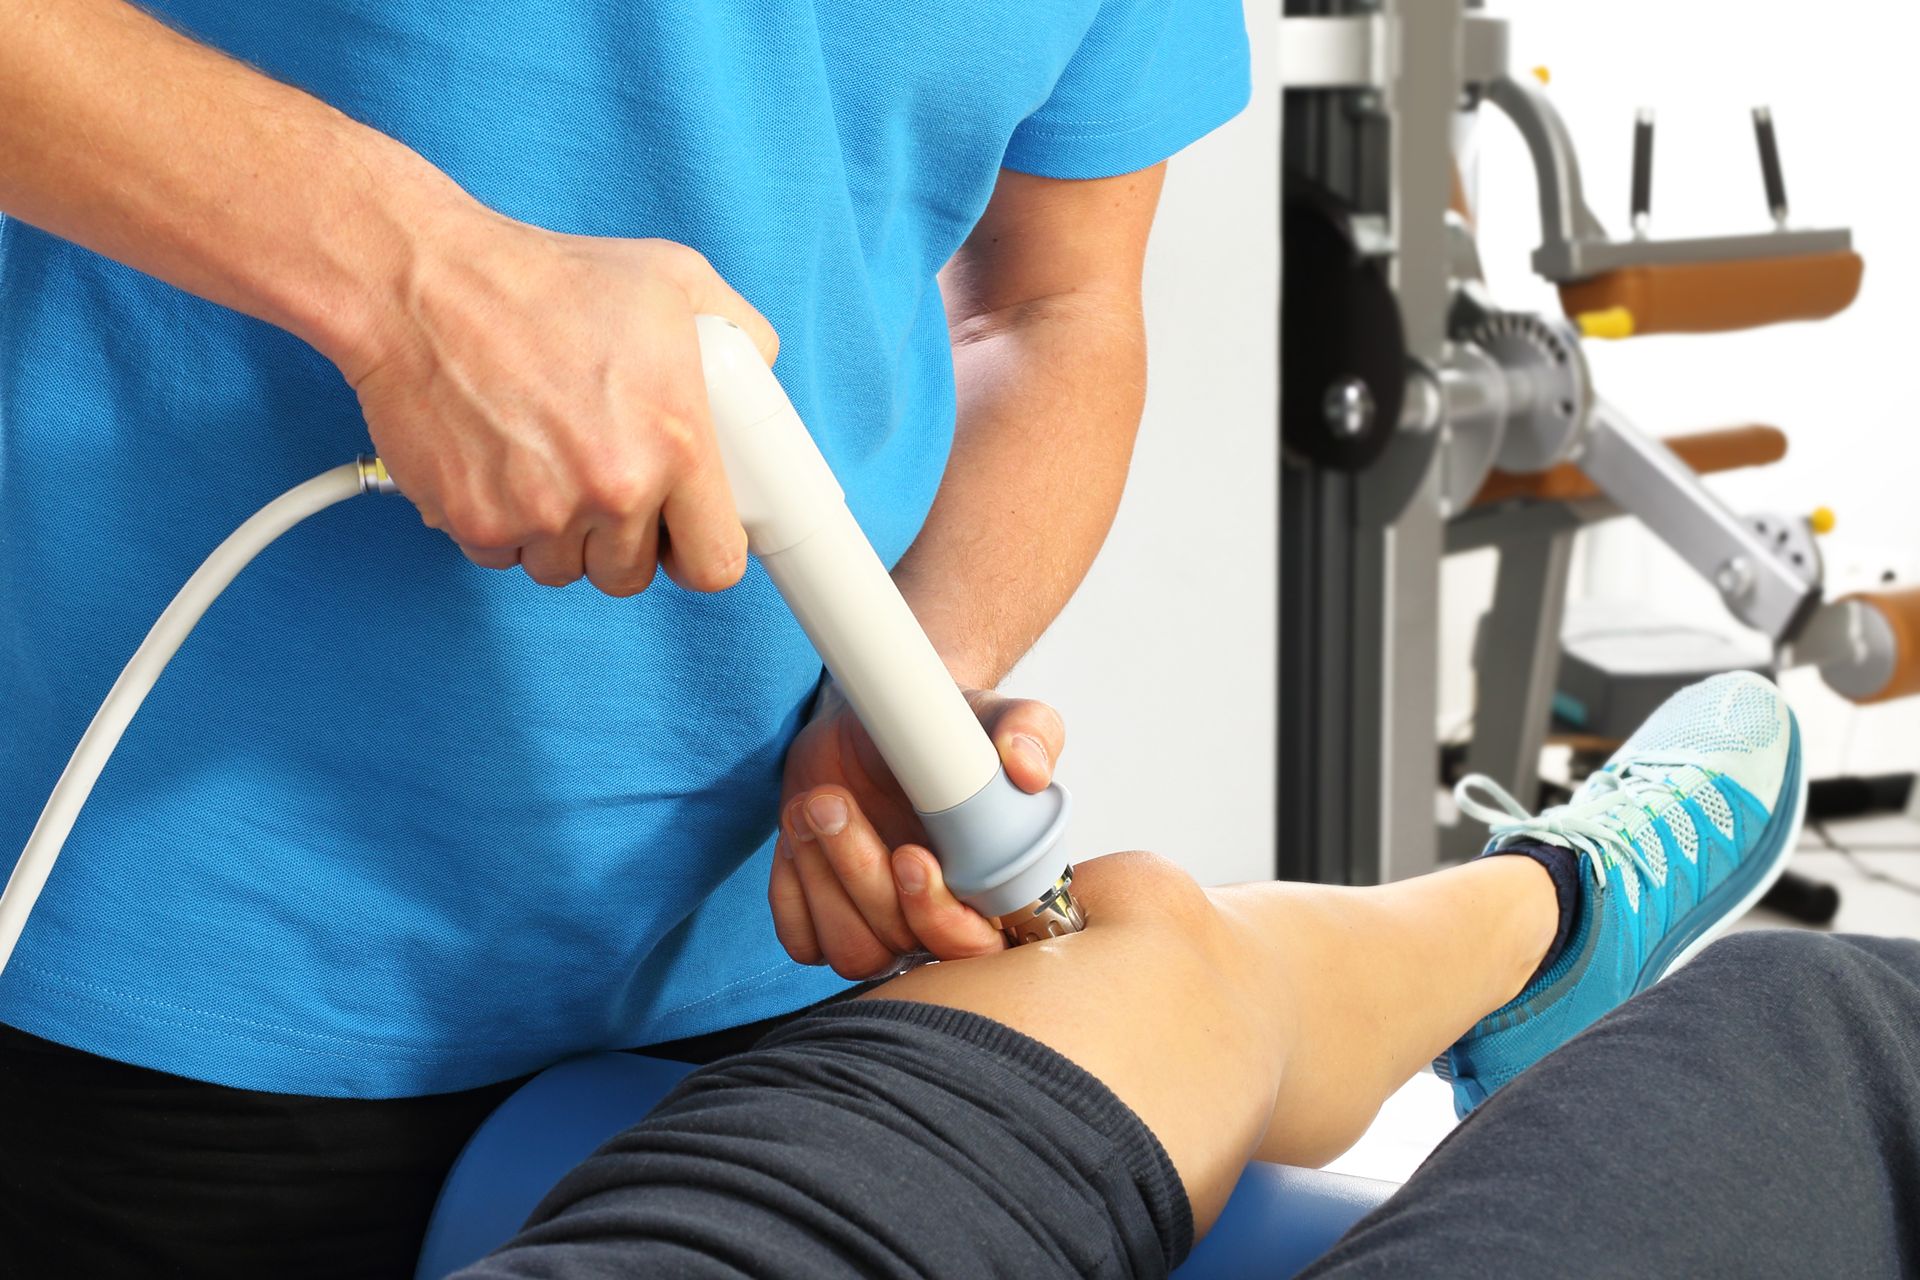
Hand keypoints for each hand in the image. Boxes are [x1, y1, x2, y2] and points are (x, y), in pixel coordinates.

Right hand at [344, 210, 778, 596]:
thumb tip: (758, 374)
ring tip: (547, 459)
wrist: (425, 284)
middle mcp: (614, 489)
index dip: (700, 552)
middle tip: (602, 476)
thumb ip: (738, 332)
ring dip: (562, 534)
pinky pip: (505, 557)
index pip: (716, 564)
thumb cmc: (546, 279)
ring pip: (567, 570)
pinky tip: (502, 461)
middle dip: (623, 537)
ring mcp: (542, 513)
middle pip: (633, 574)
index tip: (684, 534)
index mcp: (676, 442)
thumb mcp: (674, 279)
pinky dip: (504, 524)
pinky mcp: (477, 523)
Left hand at [770, 685, 1066, 977]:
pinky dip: (791, 887)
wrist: (876, 721)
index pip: (977, 950)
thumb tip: (1030, 769)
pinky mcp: (825, 921)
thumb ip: (1029, 729)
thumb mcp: (990, 714)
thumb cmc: (944, 728)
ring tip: (814, 803)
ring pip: (850, 951)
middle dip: (864, 879)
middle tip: (837, 806)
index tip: (911, 856)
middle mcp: (939, 920)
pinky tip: (798, 829)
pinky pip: (801, 939)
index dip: (942, 919)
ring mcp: (880, 927)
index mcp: (993, 890)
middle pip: (903, 945)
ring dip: (822, 878)